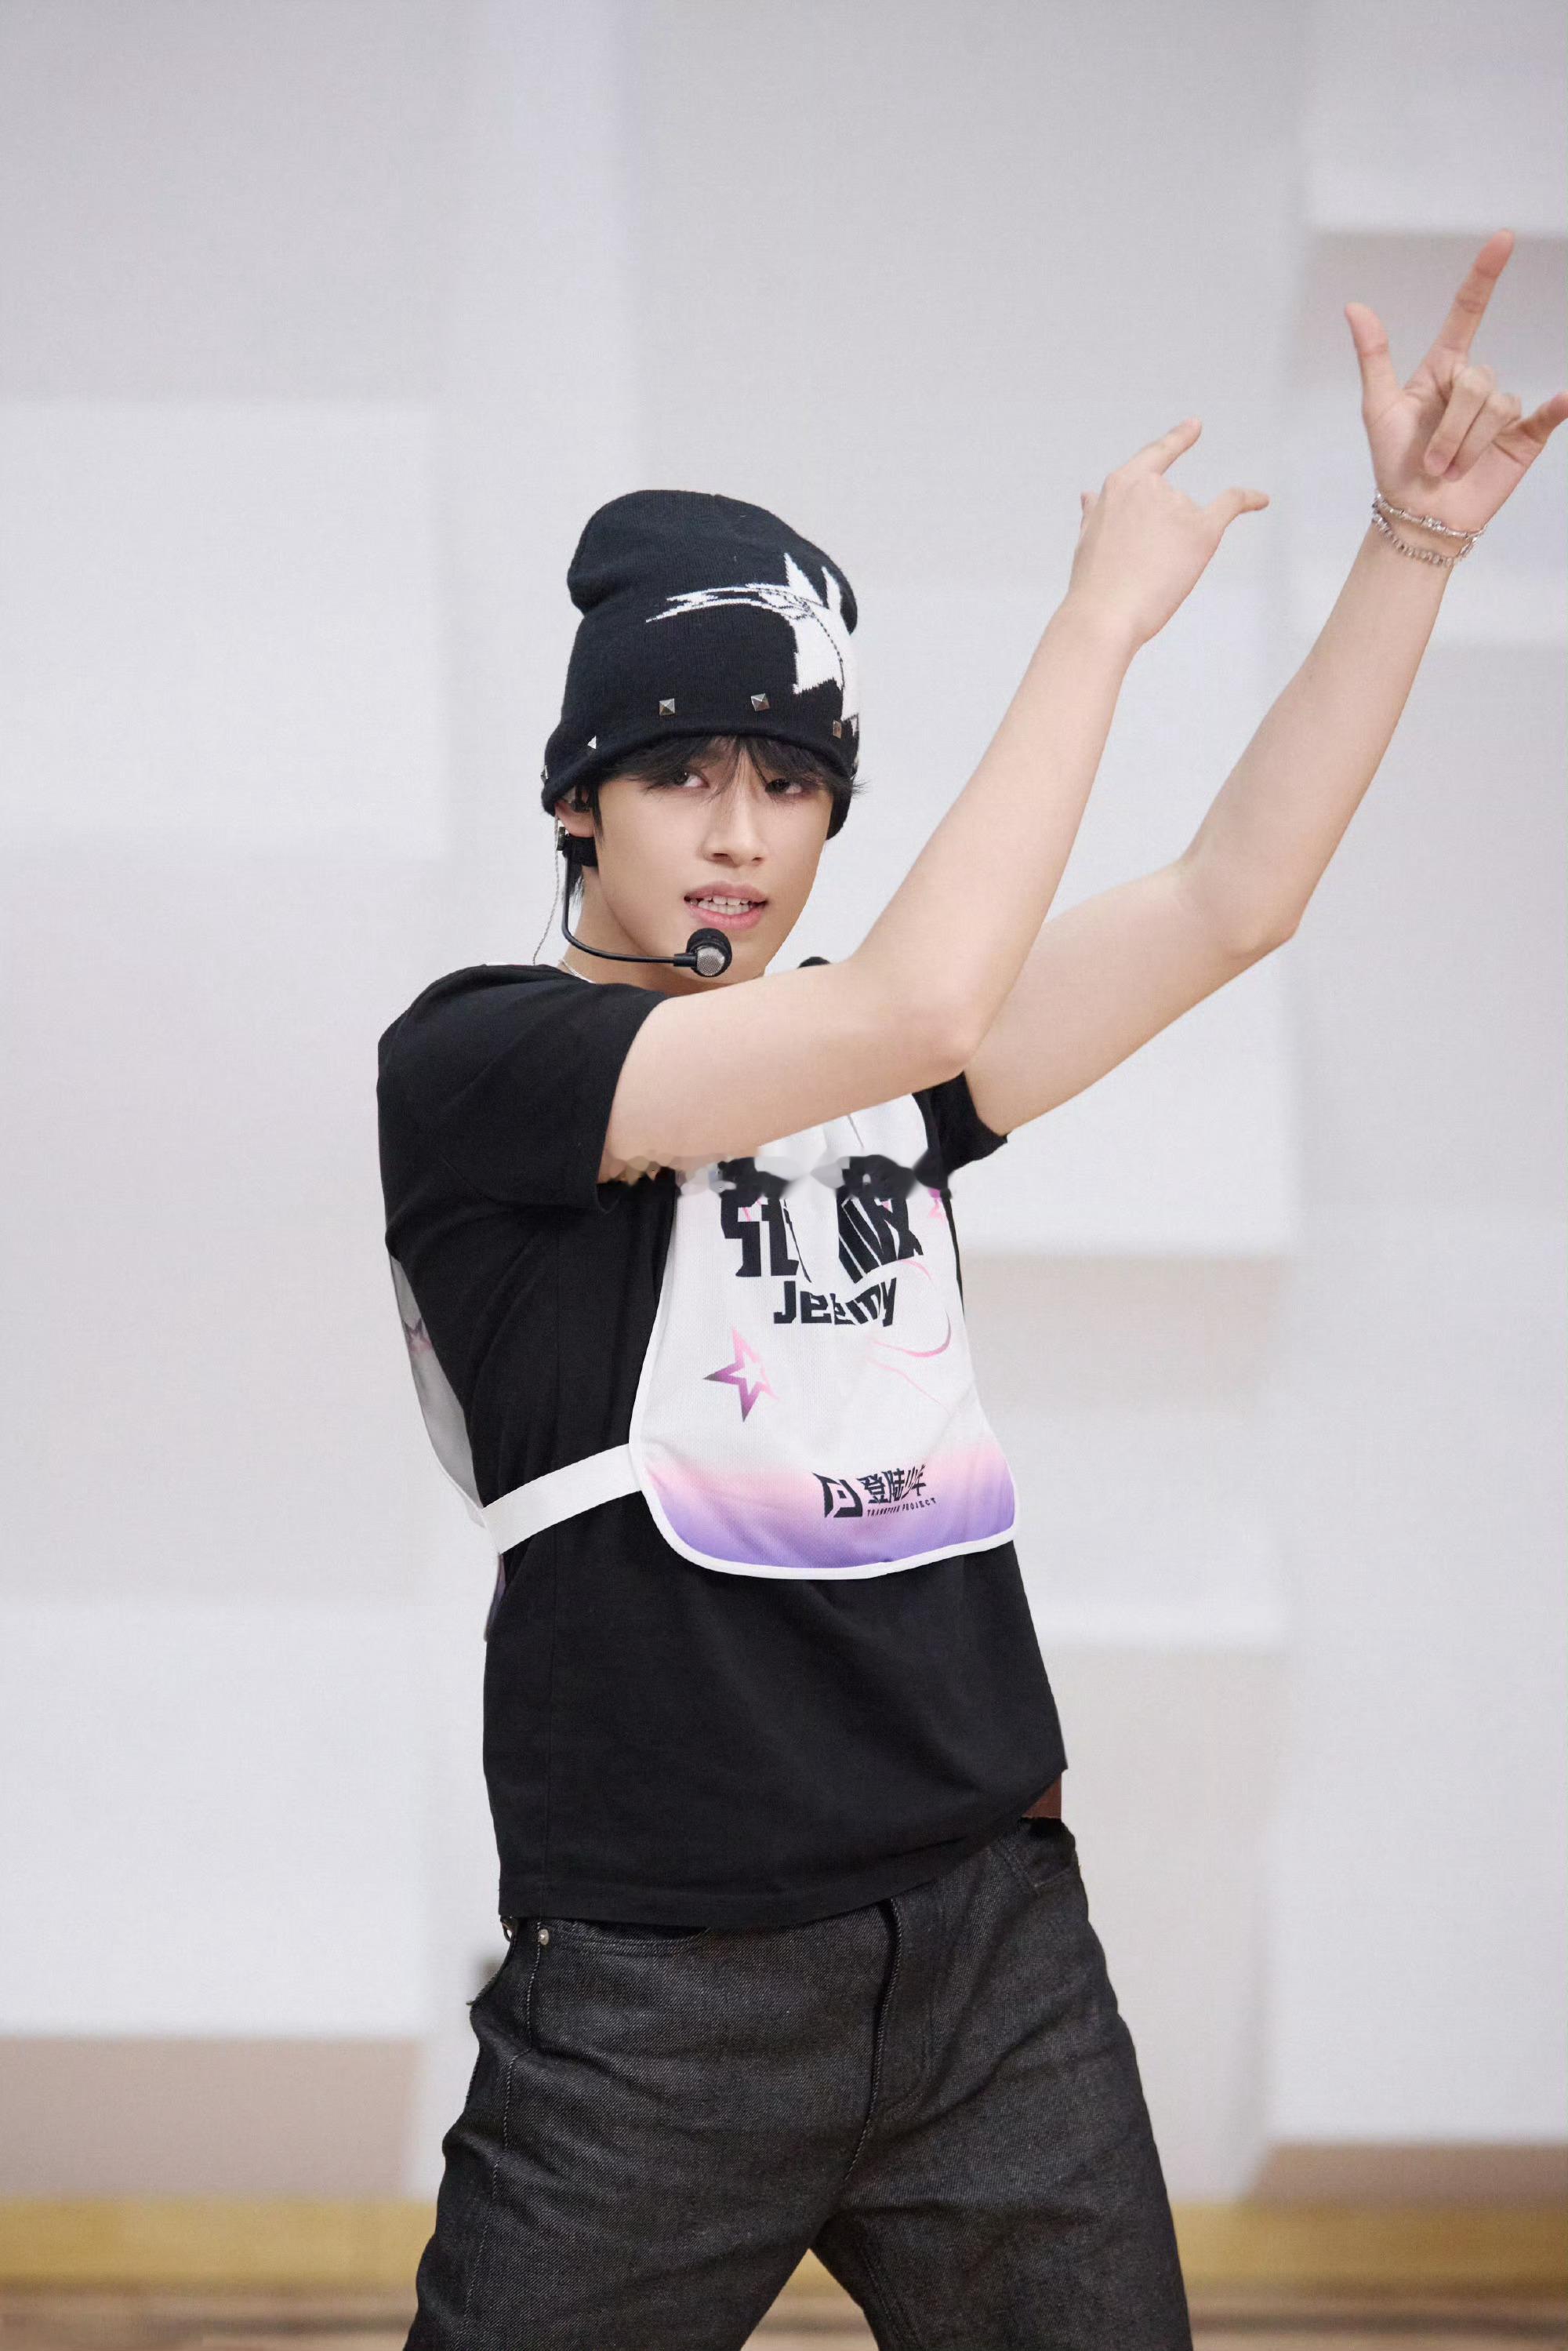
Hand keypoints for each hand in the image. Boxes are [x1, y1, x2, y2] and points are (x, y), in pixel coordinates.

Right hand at [1067, 418, 1268, 650]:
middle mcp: (1152, 486)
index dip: (1177, 440)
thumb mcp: (1087, 538)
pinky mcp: (1202, 531)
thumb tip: (1089, 495)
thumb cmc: (1094, 584)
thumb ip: (1095, 512)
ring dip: (1178, 546)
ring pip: (1191, 520)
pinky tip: (1262, 499)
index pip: (1157, 454)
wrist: (1106, 614)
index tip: (1195, 427)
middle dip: (1163, 533)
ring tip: (1151, 576)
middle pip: (1172, 502)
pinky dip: (1249, 499)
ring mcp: (1178, 506)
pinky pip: (1230, 505)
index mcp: (1121, 484)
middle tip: (1140, 568)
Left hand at [1347, 230, 1567, 538]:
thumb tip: (1354, 306)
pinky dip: (1557, 407)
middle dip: (1450, 428)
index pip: (1468, 312)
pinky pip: (1546, 414)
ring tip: (1449, 471)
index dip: (1485, 275)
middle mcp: (1474, 385)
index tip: (1503, 238)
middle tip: (1431, 464)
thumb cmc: (1393, 466)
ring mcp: (1501, 412)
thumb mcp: (1378, 409)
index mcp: (1443, 369)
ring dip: (1467, 445)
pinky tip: (1563, 399)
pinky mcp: (1525, 437)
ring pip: (1498, 405)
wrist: (1417, 518)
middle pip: (1478, 379)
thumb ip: (1374, 356)